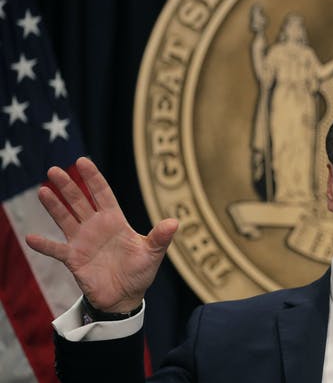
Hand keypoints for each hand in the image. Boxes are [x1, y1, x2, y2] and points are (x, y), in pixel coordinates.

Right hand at [26, 157, 178, 312]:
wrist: (126, 297)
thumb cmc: (140, 272)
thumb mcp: (153, 253)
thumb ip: (160, 237)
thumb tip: (175, 222)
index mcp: (115, 221)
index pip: (103, 194)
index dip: (93, 178)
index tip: (82, 161)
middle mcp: (96, 227)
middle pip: (79, 202)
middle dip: (68, 186)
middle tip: (54, 170)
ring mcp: (83, 242)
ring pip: (65, 219)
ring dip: (54, 206)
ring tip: (42, 191)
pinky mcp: (74, 259)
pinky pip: (56, 250)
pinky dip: (44, 245)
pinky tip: (30, 237)